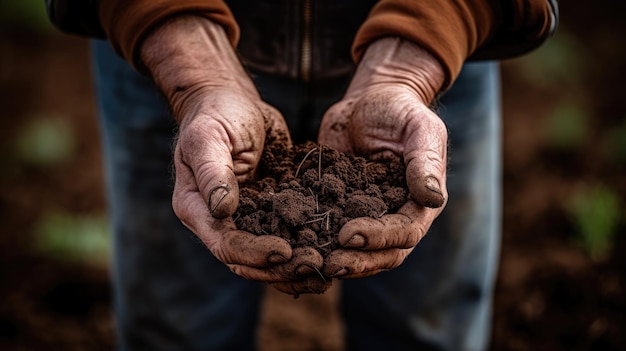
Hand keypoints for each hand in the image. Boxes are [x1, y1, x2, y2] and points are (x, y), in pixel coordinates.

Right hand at [140, 15, 323, 293]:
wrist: (234, 102)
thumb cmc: (216, 115)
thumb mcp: (209, 138)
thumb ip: (213, 173)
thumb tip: (223, 210)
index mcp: (198, 210)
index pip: (226, 245)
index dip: (254, 254)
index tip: (285, 251)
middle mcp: (220, 222)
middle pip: (249, 261)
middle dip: (281, 268)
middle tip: (316, 264)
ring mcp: (247, 218)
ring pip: (270, 255)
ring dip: (297, 265)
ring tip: (330, 266)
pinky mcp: (271, 210)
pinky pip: (289, 233)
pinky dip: (308, 244)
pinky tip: (334, 248)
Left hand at [318, 37, 447, 278]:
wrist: (370, 101)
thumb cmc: (401, 110)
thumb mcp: (419, 128)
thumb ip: (425, 161)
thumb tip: (432, 198)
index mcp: (419, 203)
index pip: (404, 233)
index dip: (378, 238)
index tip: (348, 235)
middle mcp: (396, 218)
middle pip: (381, 254)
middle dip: (356, 261)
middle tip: (328, 264)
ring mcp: (367, 217)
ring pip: (356, 252)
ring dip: (336, 261)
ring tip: (309, 263)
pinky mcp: (340, 209)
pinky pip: (330, 233)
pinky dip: (315, 244)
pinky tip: (292, 246)